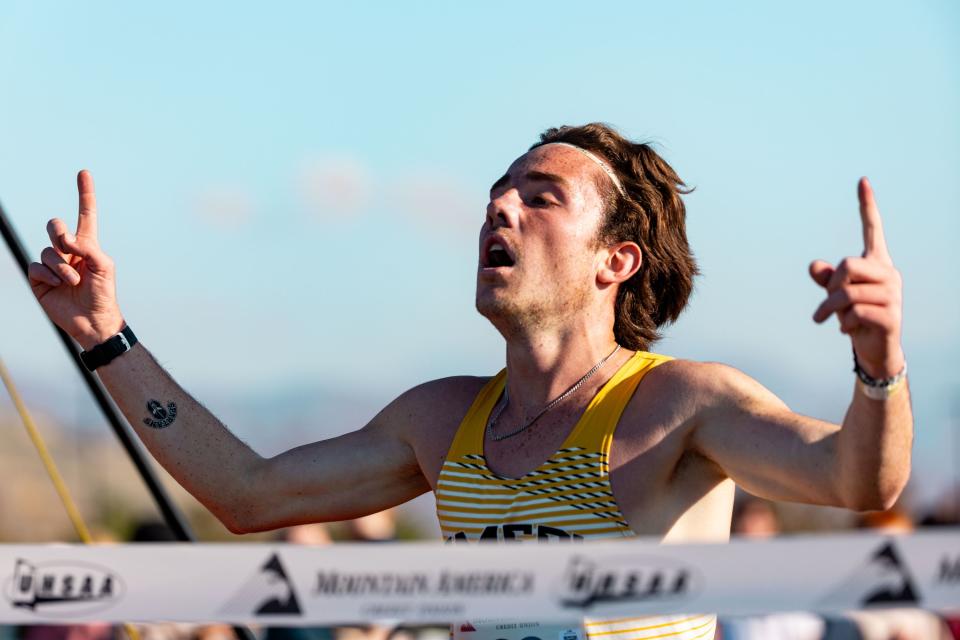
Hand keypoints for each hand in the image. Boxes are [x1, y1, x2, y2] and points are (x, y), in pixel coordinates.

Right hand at [28, 170, 123, 350]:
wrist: (93, 321)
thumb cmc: (103, 294)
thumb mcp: (104, 266)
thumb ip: (88, 248)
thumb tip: (66, 242)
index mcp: (87, 245)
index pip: (85, 214)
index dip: (84, 194)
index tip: (84, 172)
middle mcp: (68, 252)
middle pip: (55, 226)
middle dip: (59, 233)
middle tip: (69, 247)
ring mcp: (52, 264)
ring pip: (48, 251)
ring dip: (62, 267)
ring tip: (74, 281)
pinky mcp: (39, 279)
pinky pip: (37, 267)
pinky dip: (49, 275)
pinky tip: (58, 285)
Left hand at [809, 178, 903, 378]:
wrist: (876, 351)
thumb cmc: (856, 317)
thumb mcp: (836, 297)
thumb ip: (825, 279)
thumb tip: (814, 265)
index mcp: (877, 264)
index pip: (872, 230)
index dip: (867, 206)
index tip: (862, 180)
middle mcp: (889, 274)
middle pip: (846, 265)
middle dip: (829, 286)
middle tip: (826, 304)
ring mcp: (893, 295)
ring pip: (845, 293)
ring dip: (830, 310)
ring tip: (833, 321)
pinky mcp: (890, 316)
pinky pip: (853, 312)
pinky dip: (842, 324)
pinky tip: (848, 331)